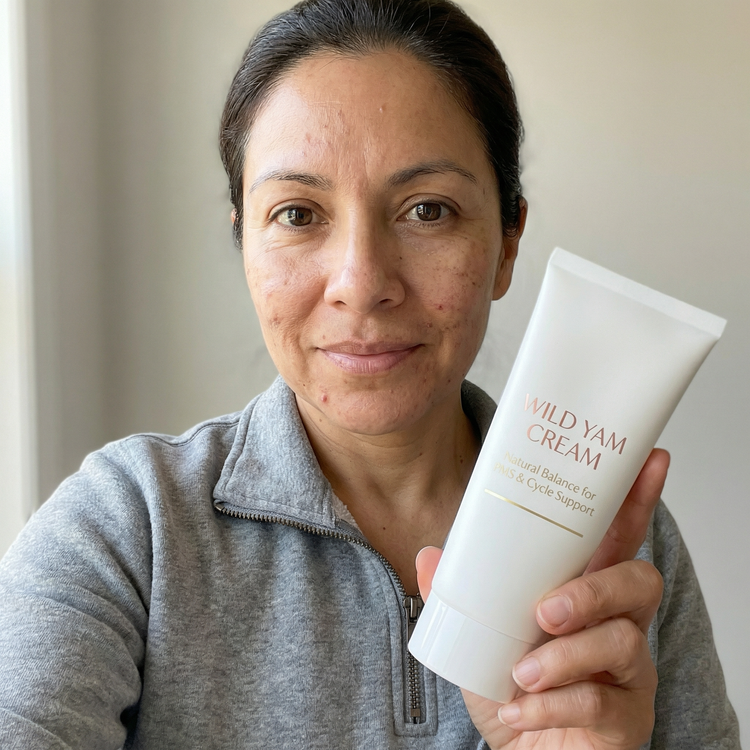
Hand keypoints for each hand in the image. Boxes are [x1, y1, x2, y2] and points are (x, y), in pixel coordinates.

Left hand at [415, 448, 669, 749]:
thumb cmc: (512, 688)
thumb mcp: (479, 637)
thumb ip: (458, 596)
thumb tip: (430, 555)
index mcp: (585, 591)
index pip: (618, 538)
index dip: (636, 499)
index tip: (651, 459)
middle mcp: (617, 623)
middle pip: (639, 580)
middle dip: (594, 589)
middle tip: (547, 611)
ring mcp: (628, 672)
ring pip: (625, 640)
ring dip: (564, 656)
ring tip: (521, 672)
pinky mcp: (627, 718)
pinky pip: (602, 702)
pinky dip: (553, 705)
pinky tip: (521, 711)